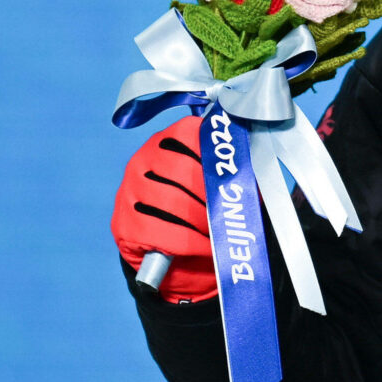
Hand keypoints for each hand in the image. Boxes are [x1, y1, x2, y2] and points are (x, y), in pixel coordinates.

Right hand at [111, 117, 218, 302]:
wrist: (162, 246)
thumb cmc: (195, 206)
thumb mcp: (210, 182)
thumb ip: (229, 169)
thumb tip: (255, 170)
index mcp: (164, 142)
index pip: (187, 134)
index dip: (212, 154)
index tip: (230, 173)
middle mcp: (140, 161)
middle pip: (182, 171)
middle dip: (212, 193)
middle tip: (229, 208)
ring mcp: (128, 192)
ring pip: (174, 202)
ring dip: (205, 219)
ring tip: (221, 228)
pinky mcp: (125, 224)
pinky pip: (164, 233)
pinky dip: (192, 243)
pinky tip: (207, 247)